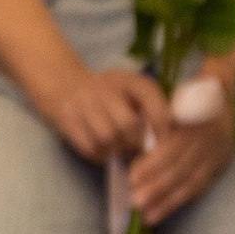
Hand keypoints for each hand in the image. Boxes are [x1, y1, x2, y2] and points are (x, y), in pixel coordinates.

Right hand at [40, 61, 173, 164]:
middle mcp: (103, 87)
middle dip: (137, 143)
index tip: (170, 146)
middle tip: (139, 149)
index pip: (151, 99)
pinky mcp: (67, 120)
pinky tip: (103, 147)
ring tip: (119, 146)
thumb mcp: (133, 92)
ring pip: (108, 138)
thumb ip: (154, 110)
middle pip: (128, 124)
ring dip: (117, 149)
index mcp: (127, 79)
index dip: (163, 126)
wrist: (62, 83)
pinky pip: (91, 147)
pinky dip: (101, 154)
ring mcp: (82, 103)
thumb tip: (172, 143)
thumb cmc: (110, 94)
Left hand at [128, 63, 234, 223]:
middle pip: (180, 169)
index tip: (131, 176)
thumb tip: (135, 141)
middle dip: (156, 188)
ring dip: (168, 201)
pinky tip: (165, 211)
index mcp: (193, 123)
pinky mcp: (219, 167)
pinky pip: (200, 187)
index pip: (171, 149)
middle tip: (135, 201)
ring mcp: (216, 157)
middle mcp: (206, 143)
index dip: (152, 165)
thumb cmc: (192, 95)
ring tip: (147, 215)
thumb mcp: (176, 99)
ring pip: (190, 183)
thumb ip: (160, 119)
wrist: (229, 96)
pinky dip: (181, 200)